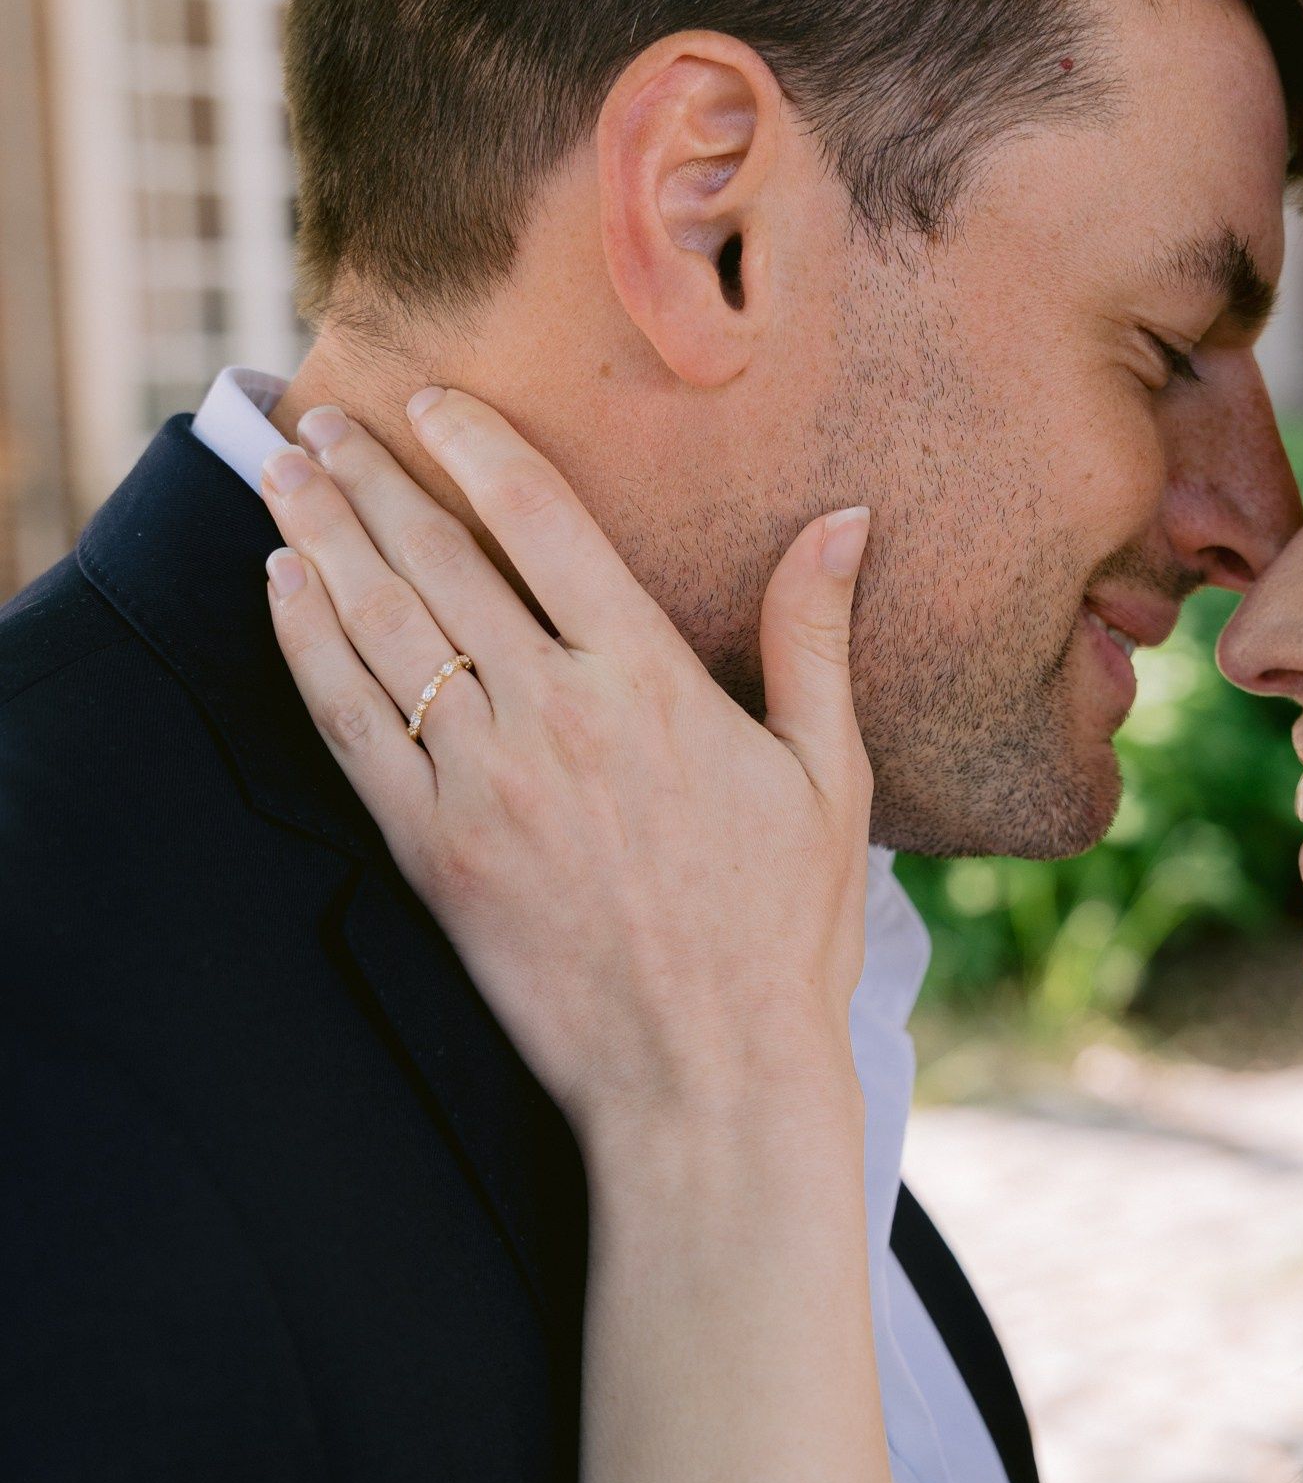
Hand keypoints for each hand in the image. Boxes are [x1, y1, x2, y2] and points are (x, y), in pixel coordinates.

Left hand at [261, 392, 871, 1152]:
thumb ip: (815, 638)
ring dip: (320, 540)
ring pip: (380, 628)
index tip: (426, 402)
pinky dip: (305, 649)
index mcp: (652, 683)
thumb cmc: (785, 937)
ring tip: (280, 477)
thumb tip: (843, 519)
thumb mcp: (829, 778)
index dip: (474, 446)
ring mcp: (484, 785)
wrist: (708, 1080)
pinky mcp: (433, 854)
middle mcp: (556, 716)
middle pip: (439, 560)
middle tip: (316, 422)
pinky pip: (348, 728)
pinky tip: (280, 593)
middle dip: (369, 478)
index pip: (542, 523)